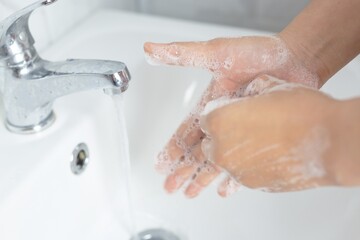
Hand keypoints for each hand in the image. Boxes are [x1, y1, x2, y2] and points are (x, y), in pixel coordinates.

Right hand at [144, 36, 319, 197]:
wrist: (297, 59)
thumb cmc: (259, 53)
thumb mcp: (216, 52)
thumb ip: (183, 54)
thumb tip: (150, 50)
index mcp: (211, 104)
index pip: (186, 132)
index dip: (173, 149)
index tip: (162, 164)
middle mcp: (225, 121)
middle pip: (198, 151)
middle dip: (183, 169)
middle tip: (170, 187)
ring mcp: (243, 131)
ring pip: (218, 160)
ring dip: (203, 177)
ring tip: (191, 193)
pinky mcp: (261, 139)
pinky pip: (246, 162)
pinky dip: (235, 177)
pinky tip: (225, 188)